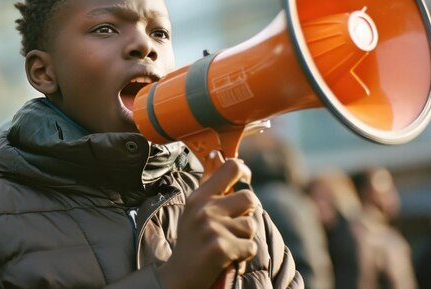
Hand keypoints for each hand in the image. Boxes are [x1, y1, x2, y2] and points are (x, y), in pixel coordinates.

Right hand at [156, 157, 259, 288]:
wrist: (179, 277)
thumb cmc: (191, 241)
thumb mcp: (194, 208)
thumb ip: (208, 182)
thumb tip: (216, 154)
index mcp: (199, 196)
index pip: (230, 167)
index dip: (244, 170)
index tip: (245, 177)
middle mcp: (204, 209)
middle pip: (249, 198)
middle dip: (249, 213)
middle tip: (235, 224)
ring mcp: (211, 228)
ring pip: (251, 225)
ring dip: (244, 238)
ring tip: (227, 243)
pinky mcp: (220, 247)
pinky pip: (250, 247)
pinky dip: (243, 255)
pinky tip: (227, 257)